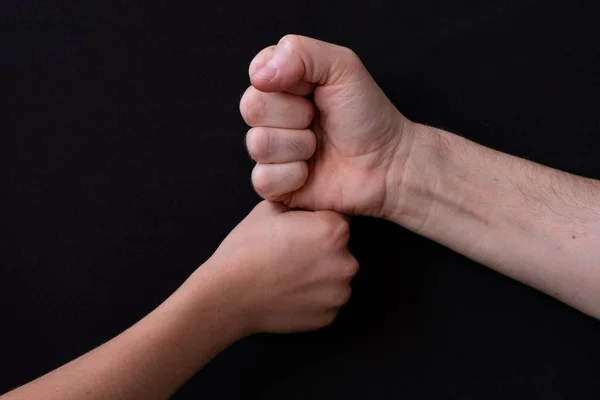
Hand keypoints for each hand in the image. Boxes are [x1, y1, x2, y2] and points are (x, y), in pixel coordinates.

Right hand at [200, 201, 357, 333]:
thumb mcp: (271, 207)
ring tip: (288, 274)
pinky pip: (327, 300)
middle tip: (291, 254)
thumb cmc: (246, 251)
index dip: (316, 223)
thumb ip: (301, 201)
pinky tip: (289, 291)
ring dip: (319, 275)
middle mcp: (345, 262)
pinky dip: (313, 297)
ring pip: (335, 277)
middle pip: (340, 249)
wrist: (228, 295)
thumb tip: (311, 198)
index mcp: (334, 230)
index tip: (298, 232)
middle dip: (321, 250)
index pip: (337, 218)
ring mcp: (338, 293)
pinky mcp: (329, 316)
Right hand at [240, 35, 413, 216]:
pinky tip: (310, 173)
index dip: (284, 82)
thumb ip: (300, 53)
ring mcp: (272, 152)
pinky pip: (262, 178)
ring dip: (298, 146)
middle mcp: (272, 117)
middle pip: (251, 107)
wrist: (387, 163)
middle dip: (294, 115)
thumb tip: (259, 76)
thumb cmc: (368, 115)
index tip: (313, 90)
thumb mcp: (342, 66)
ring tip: (319, 147)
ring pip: (257, 144)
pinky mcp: (275, 185)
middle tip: (318, 119)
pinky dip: (293, 176)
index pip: (257, 74)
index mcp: (283, 84)